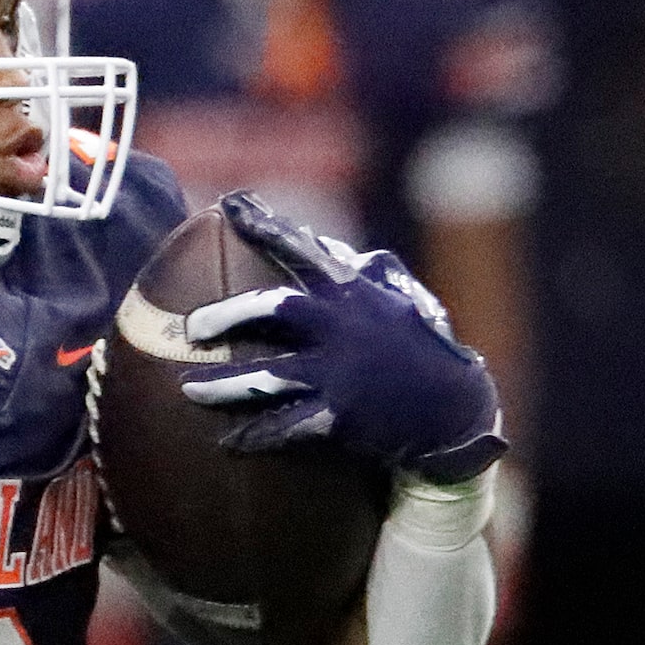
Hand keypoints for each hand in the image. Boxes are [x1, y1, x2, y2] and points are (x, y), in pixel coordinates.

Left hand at [180, 191, 507, 483]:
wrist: (455, 411)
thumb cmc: (419, 349)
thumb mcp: (399, 298)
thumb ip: (360, 273)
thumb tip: (326, 246)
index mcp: (354, 293)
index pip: (303, 249)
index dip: (265, 225)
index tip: (229, 203)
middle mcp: (343, 327)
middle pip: (273, 309)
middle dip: (225, 315)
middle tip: (191, 328)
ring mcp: (340, 374)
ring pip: (267, 376)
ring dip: (223, 385)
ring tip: (189, 390)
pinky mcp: (341, 418)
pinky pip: (285, 427)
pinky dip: (254, 436)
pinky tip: (227, 441)